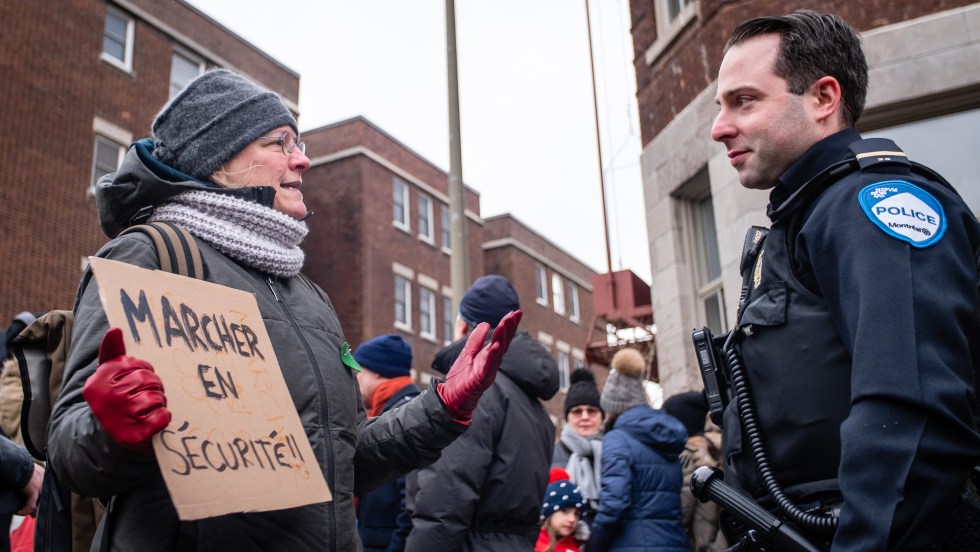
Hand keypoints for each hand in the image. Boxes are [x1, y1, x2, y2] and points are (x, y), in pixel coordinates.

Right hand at [17, 462, 42, 516]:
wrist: (19, 466)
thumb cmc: (24, 467)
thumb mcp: (33, 471)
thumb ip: (35, 477)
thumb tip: (30, 482)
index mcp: (45, 478)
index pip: (46, 492)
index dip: (42, 500)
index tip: (38, 506)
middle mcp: (45, 483)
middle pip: (44, 500)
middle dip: (37, 509)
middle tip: (33, 514)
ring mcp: (40, 488)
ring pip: (37, 505)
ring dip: (29, 511)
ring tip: (23, 512)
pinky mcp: (34, 492)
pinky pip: (30, 505)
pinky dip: (24, 510)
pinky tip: (19, 512)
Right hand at [83, 328, 170, 452]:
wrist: (105, 439)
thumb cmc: (113, 400)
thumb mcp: (107, 376)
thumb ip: (112, 353)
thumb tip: (116, 330)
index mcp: (99, 380)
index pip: (137, 364)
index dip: (143, 372)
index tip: (135, 381)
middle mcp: (108, 397)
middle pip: (149, 380)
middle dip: (152, 388)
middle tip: (143, 398)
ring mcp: (122, 416)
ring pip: (157, 397)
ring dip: (158, 403)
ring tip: (146, 411)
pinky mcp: (136, 435)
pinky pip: (162, 417)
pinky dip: (163, 419)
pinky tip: (153, 422)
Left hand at [437, 310, 521, 423]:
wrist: (451, 398)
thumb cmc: (460, 378)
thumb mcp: (467, 353)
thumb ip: (475, 339)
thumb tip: (486, 324)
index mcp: (489, 356)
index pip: (502, 338)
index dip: (508, 325)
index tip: (515, 312)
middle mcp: (491, 363)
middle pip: (504, 342)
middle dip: (509, 328)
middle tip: (515, 313)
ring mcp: (487, 371)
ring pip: (498, 352)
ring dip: (503, 337)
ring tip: (507, 323)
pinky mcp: (480, 379)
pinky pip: (488, 366)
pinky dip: (492, 356)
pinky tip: (496, 345)